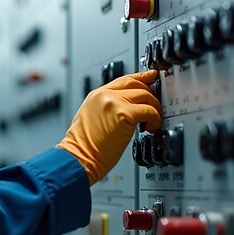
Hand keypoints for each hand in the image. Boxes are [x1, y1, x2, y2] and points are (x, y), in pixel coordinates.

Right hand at [56, 70, 161, 184]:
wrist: (78, 158)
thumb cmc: (83, 146)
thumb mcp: (91, 119)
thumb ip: (107, 108)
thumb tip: (128, 108)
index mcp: (96, 95)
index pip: (123, 80)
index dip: (140, 78)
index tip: (151, 76)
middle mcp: (105, 96)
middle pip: (137, 85)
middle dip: (151, 95)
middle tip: (155, 108)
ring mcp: (114, 103)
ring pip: (146, 96)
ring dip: (154, 109)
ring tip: (151, 123)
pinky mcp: (124, 115)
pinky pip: (150, 111)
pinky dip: (155, 120)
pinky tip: (151, 129)